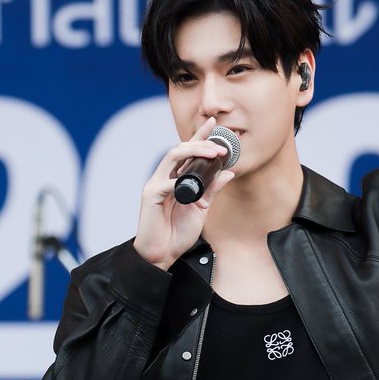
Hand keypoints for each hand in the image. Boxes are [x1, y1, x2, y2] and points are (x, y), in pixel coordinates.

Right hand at [133, 117, 234, 269]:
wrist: (161, 255)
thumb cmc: (177, 233)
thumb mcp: (201, 209)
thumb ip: (212, 190)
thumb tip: (228, 172)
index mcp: (176, 179)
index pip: (187, 152)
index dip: (199, 136)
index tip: (213, 124)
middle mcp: (164, 177)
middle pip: (180, 149)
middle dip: (201, 143)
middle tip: (222, 146)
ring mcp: (155, 185)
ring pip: (173, 157)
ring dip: (194, 152)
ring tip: (213, 153)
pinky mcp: (150, 196)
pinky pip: (166, 182)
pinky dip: (181, 181)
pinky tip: (193, 183)